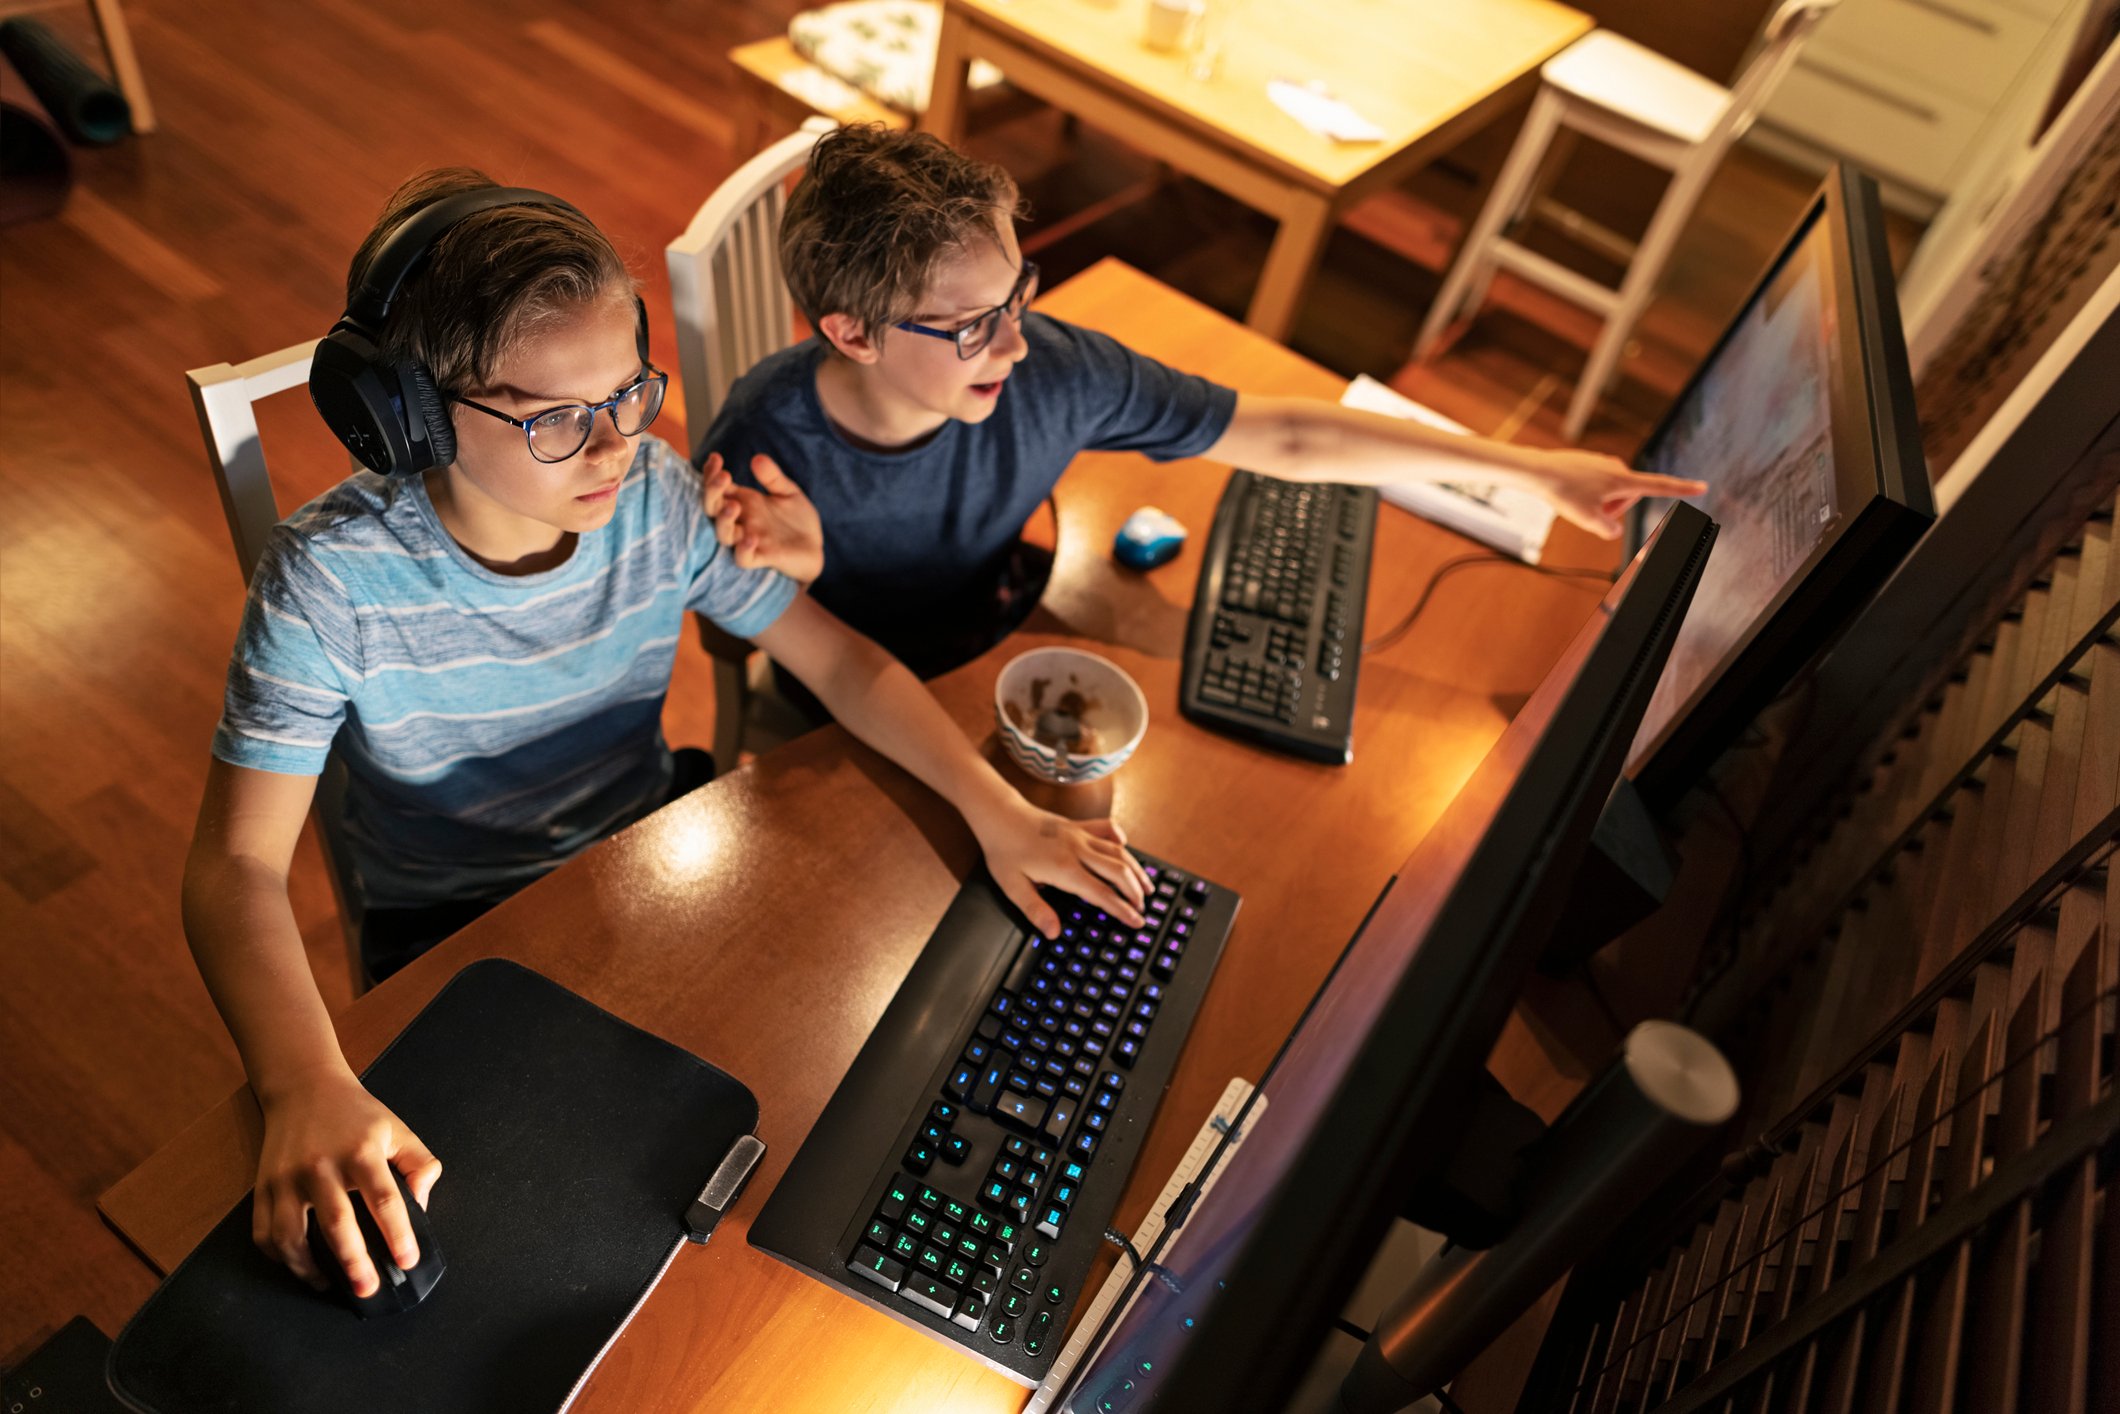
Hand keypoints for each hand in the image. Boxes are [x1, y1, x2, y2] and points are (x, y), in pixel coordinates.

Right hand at [252, 1068, 440, 1297]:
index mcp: (360, 1151)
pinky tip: (300, 1266)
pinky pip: (264, 1232)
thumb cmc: (357, 1114)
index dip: (398, 1234)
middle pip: (337, 1223)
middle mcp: (321, 1165)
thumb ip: (419, 1164)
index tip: (408, 1261)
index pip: (384, 1199)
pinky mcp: (262, 1186)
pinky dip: (279, 1257)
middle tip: (367, 1289)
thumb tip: (422, 1205)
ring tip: (331, 1285)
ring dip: (308, 1268)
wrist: (304, 1086)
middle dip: (354, 1262)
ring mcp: (286, 1178)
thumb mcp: (397, 1130)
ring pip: (291, 1234)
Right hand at [703, 451, 823, 581]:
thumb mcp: (788, 492)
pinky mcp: (762, 558)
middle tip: (723, 476)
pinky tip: (751, 538)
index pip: (718, 488)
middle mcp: (741, 521)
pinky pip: (743, 559)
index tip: (716, 457)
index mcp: (743, 502)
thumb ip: (773, 477)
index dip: (711, 474)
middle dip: (712, 492)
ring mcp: (749, 540)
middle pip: (713, 508)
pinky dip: (743, 550)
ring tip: (733, 506)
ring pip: (724, 534)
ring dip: (724, 520)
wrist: (815, 548)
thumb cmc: (796, 520)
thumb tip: (757, 458)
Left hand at [971, 798, 1152, 937]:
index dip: (1122, 910)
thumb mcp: (1012, 886)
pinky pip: (1106, 828)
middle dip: (1135, 892)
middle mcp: (1078, 850)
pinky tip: (1125, 847)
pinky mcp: (1077, 825)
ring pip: (1118, 851)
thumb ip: (1035, 910)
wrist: (999, 814)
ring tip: (1147, 886)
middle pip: (1118, 872)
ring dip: (1136, 869)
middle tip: (1143, 909)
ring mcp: (1080, 835)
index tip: (1136, 921)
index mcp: (1064, 869)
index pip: (1102, 894)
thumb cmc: (1004, 849)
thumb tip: (1053, 933)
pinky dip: (1120, 838)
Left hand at [1529, 448, 1707, 538]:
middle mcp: (1617, 467)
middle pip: (1629, 497)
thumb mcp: (1588, 519)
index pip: (1660, 486)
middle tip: (1590, 511)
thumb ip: (1608, 529)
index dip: (1682, 489)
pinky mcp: (1590, 462)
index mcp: (1623, 480)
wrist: (1537, 471)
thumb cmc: (1563, 492)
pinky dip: (1588, 493)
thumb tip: (1614, 531)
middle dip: (1615, 508)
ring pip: (1611, 492)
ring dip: (1600, 501)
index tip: (1702, 486)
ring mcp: (1603, 463)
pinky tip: (1570, 492)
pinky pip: (1597, 485)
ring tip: (1577, 500)